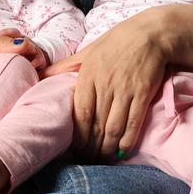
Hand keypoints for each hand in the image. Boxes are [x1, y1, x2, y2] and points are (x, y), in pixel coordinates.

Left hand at [43, 9, 170, 159]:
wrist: (151, 34)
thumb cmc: (117, 42)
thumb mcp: (88, 50)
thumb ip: (66, 66)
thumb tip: (41, 74)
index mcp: (88, 75)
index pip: (80, 113)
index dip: (77, 135)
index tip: (75, 148)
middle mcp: (105, 84)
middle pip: (96, 125)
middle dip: (91, 147)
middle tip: (89, 160)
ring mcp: (125, 90)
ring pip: (113, 127)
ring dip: (107, 148)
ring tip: (103, 159)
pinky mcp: (143, 93)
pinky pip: (133, 122)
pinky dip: (127, 140)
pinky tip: (121, 151)